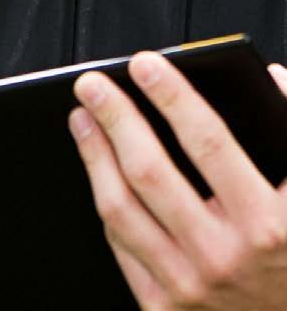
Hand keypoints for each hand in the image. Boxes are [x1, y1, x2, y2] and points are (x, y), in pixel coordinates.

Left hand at [69, 52, 286, 308]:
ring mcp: (191, 287)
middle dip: (115, 117)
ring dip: (95, 154)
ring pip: (121, 208)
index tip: (144, 64)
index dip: (172, 96)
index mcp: (271, 227)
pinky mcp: (166, 310)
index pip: (209, 142)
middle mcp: (225, 258)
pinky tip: (99, 172)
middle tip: (92, 83)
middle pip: (150, 171)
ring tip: (82, 117)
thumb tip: (272, 77)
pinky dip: (107, 201)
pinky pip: (122, 246)